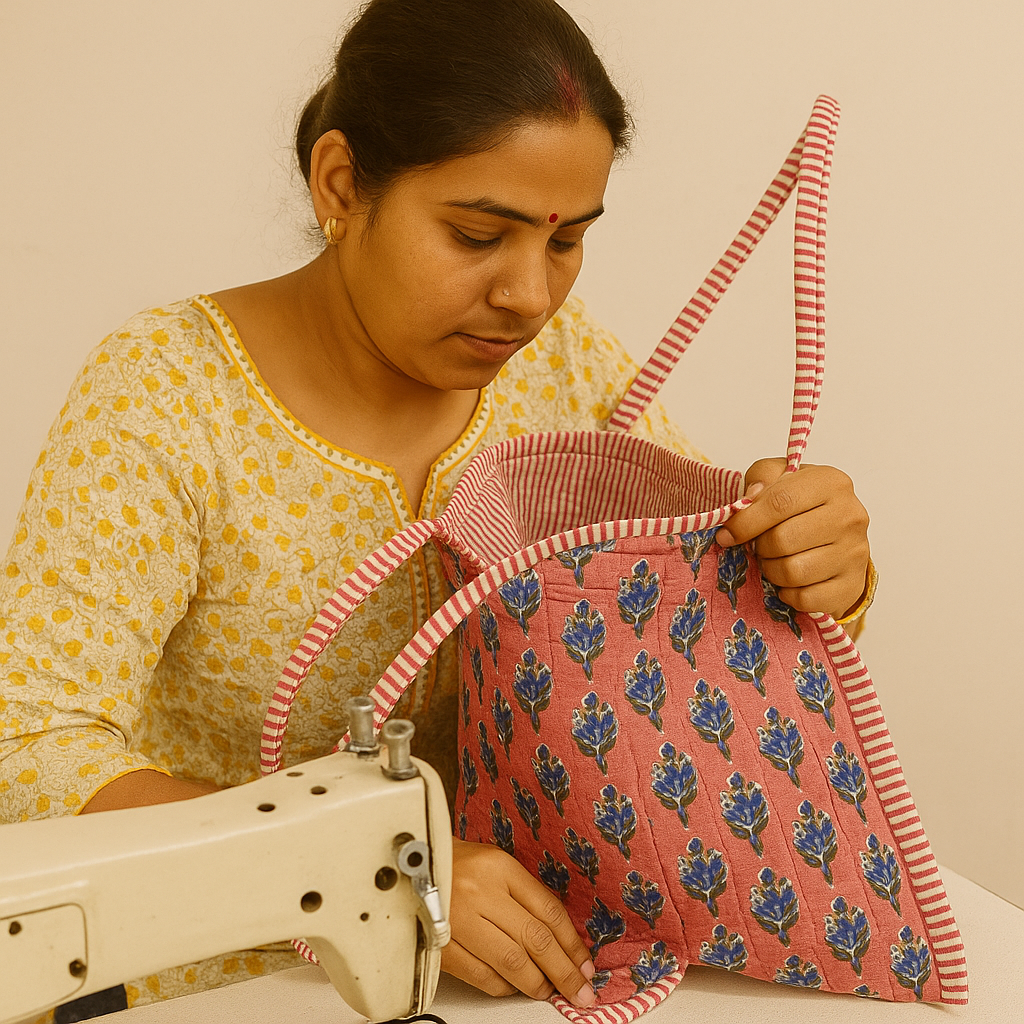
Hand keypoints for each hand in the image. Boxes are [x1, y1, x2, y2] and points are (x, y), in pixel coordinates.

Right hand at [441, 838, 596, 1006]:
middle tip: (580, 991)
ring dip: (536, 983)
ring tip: (550, 991)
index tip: (585, 964)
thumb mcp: (496, 863)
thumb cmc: (457, 862)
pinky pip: (480, 975)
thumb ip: (525, 894)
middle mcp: (480, 891)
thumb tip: (561, 938)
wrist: (408, 863)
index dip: (572, 943)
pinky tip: (513, 986)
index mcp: (499, 866)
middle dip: (564, 971)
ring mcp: (458, 918)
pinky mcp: (439, 943)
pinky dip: (502, 987)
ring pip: (510, 961)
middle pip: (534, 939)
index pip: (548, 910)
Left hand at [715, 458, 869, 619]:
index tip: (727, 535)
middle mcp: (849, 516)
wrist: (839, 535)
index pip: (779, 502)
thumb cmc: (802, 503)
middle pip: (783, 540)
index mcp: (830, 483)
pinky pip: (805, 598)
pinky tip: (790, 581)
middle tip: (758, 546)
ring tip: (774, 561)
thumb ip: (761, 478)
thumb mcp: (780, 477)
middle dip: (760, 548)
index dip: (745, 522)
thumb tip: (747, 502)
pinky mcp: (851, 585)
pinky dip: (788, 594)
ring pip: (793, 572)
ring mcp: (855, 553)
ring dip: (772, 571)